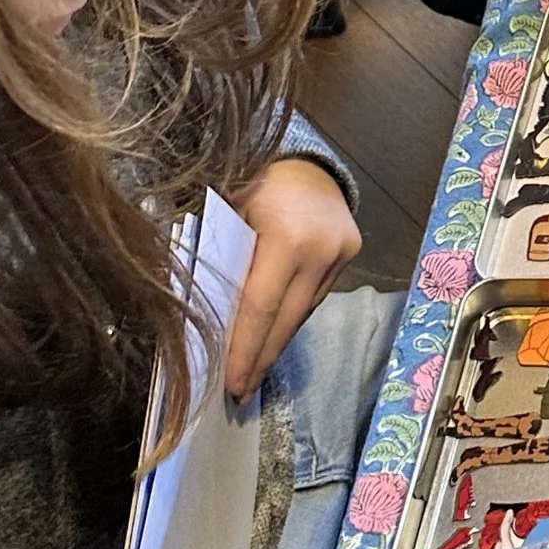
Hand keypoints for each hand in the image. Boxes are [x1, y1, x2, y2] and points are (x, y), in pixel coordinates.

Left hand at [223, 156, 359, 397]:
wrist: (303, 157)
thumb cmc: (250, 181)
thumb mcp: (224, 215)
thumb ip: (218, 261)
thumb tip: (197, 317)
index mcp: (286, 237)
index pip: (260, 308)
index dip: (244, 349)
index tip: (230, 383)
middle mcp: (320, 249)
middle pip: (286, 319)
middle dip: (260, 358)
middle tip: (239, 392)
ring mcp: (340, 253)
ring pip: (303, 311)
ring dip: (276, 341)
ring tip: (252, 370)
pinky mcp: (350, 254)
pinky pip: (315, 296)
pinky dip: (291, 315)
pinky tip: (273, 332)